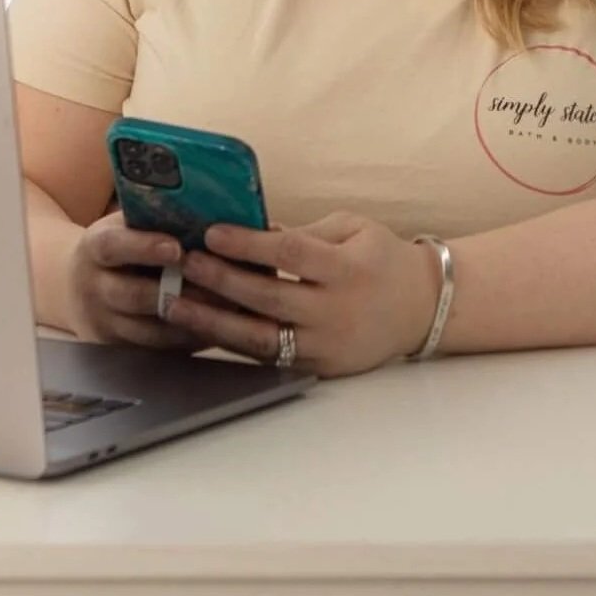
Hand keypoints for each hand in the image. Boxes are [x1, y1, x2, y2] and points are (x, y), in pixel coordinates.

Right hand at [64, 211, 206, 350]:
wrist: (77, 288)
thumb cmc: (119, 247)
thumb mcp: (123, 226)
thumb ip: (153, 218)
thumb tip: (204, 205)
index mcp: (94, 249)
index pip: (113, 247)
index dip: (144, 248)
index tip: (177, 247)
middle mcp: (94, 289)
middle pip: (133, 295)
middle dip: (176, 291)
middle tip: (217, 282)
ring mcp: (106, 324)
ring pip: (151, 331)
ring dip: (191, 320)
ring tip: (229, 306)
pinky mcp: (120, 350)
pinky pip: (160, 351)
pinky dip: (189, 340)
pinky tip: (217, 327)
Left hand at [167, 212, 437, 377]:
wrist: (422, 308)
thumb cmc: (380, 258)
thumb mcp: (352, 228)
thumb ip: (304, 230)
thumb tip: (252, 228)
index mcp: (347, 268)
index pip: (290, 254)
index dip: (248, 244)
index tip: (211, 233)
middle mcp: (336, 310)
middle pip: (269, 298)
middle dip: (221, 281)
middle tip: (183, 264)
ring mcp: (326, 345)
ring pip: (261, 339)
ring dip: (213, 322)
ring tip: (173, 305)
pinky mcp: (319, 367)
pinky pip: (268, 358)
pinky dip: (233, 344)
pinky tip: (201, 329)